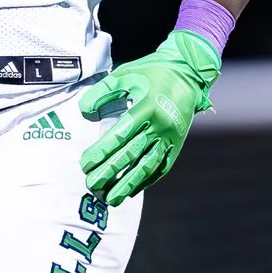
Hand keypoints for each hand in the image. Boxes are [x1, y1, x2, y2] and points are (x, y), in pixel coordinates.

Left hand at [77, 30, 221, 205]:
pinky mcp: (177, 145)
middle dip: (110, 172)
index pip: (120, 135)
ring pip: (147, 165)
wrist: (187, 74)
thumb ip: (102, 92)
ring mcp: (170, 137)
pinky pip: (161, 167)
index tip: (85, 164)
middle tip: (92, 185)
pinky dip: (147, 181)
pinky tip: (132, 192)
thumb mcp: (124, 75)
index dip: (102, 151)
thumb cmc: (151, 72)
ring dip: (128, 184)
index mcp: (147, 107)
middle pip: (131, 154)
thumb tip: (83, 111)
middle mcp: (160, 125)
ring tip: (111, 199)